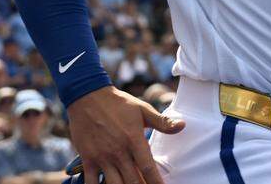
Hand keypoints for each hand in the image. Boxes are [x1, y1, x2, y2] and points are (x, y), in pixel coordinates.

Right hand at [67, 85, 183, 183]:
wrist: (87, 96)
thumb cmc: (118, 103)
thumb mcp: (142, 109)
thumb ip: (162, 121)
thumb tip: (182, 125)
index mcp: (133, 139)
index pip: (148, 168)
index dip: (157, 183)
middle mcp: (118, 151)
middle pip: (133, 182)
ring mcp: (101, 157)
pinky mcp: (87, 159)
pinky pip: (91, 183)